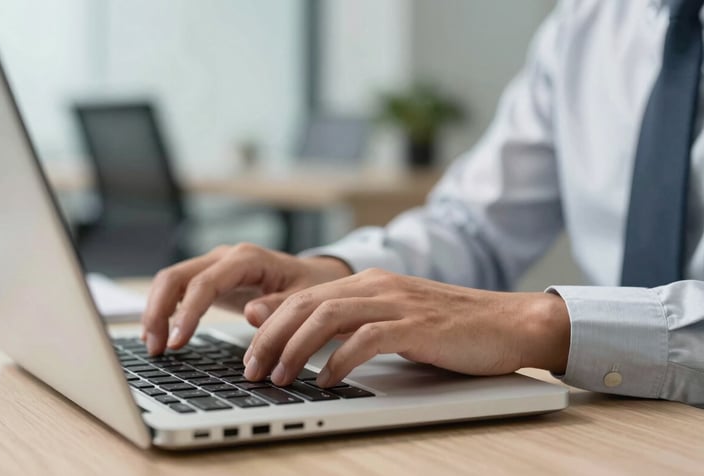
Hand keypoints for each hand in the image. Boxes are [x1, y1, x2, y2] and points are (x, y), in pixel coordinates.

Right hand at [140, 243, 352, 354]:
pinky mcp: (210, 279)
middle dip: (159, 311)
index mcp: (247, 259)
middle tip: (156, 348)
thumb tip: (251, 314)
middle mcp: (225, 257)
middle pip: (176, 276)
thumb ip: (280, 306)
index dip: (188, 312)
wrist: (315, 277)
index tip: (177, 341)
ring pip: (171, 281)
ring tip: (154, 347)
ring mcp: (215, 266)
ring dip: (156, 312)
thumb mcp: (305, 298)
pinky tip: (160, 335)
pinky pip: (178, 290)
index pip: (206, 282)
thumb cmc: (311, 287)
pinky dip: (165, 310)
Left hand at [242, 268, 570, 386]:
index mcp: (368, 282)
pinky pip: (366, 339)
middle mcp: (377, 286)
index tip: (249, 353)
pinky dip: (339, 362)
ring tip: (279, 378)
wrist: (510, 323)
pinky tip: (325, 382)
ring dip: (295, 350)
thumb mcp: (392, 320)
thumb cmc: (451, 329)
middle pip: (305, 304)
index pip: (303, 296)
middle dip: (270, 338)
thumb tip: (303, 338)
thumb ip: (350, 322)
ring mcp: (397, 303)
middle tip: (252, 370)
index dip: (269, 324)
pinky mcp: (417, 326)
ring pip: (327, 317)